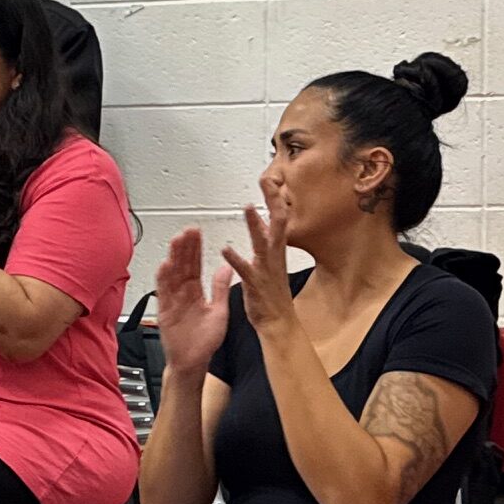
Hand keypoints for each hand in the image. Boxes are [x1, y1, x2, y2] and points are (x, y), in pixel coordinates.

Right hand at [155, 229, 232, 375]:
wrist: (193, 363)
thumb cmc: (205, 342)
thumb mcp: (220, 312)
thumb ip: (221, 289)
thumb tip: (226, 268)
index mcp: (196, 292)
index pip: (195, 265)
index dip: (195, 249)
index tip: (196, 233)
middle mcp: (183, 294)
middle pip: (183, 266)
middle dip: (184, 247)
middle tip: (187, 230)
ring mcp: (173, 301)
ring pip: (172, 275)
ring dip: (174, 258)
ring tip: (177, 241)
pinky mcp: (165, 312)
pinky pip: (163, 293)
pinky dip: (163, 279)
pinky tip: (165, 265)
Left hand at [221, 180, 295, 332]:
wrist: (278, 323)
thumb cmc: (272, 293)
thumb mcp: (270, 260)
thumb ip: (265, 239)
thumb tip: (260, 218)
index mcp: (276, 250)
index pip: (278, 218)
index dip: (275, 198)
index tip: (270, 180)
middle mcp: (273, 256)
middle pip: (278, 223)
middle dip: (274, 202)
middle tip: (268, 183)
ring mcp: (265, 269)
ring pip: (262, 242)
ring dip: (254, 225)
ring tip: (247, 208)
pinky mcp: (255, 284)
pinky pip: (245, 269)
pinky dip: (235, 259)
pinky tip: (225, 250)